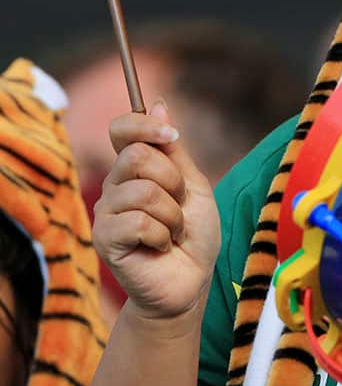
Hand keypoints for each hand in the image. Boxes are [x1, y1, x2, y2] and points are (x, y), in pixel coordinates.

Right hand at [93, 99, 220, 319]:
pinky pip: (139, 221)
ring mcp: (105, 212)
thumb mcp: (194, 184)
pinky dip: (163, 235)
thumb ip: (174, 150)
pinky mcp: (103, 239)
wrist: (190, 282)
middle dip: (173, 181)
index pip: (122, 129)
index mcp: (135, 168)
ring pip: (144, 191)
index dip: (144, 124)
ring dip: (172, 214)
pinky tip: (160, 247)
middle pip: (138, 156)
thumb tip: (159, 103)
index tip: (172, 136)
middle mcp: (114, 185)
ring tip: (172, 231)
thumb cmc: (194, 235)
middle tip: (179, 206)